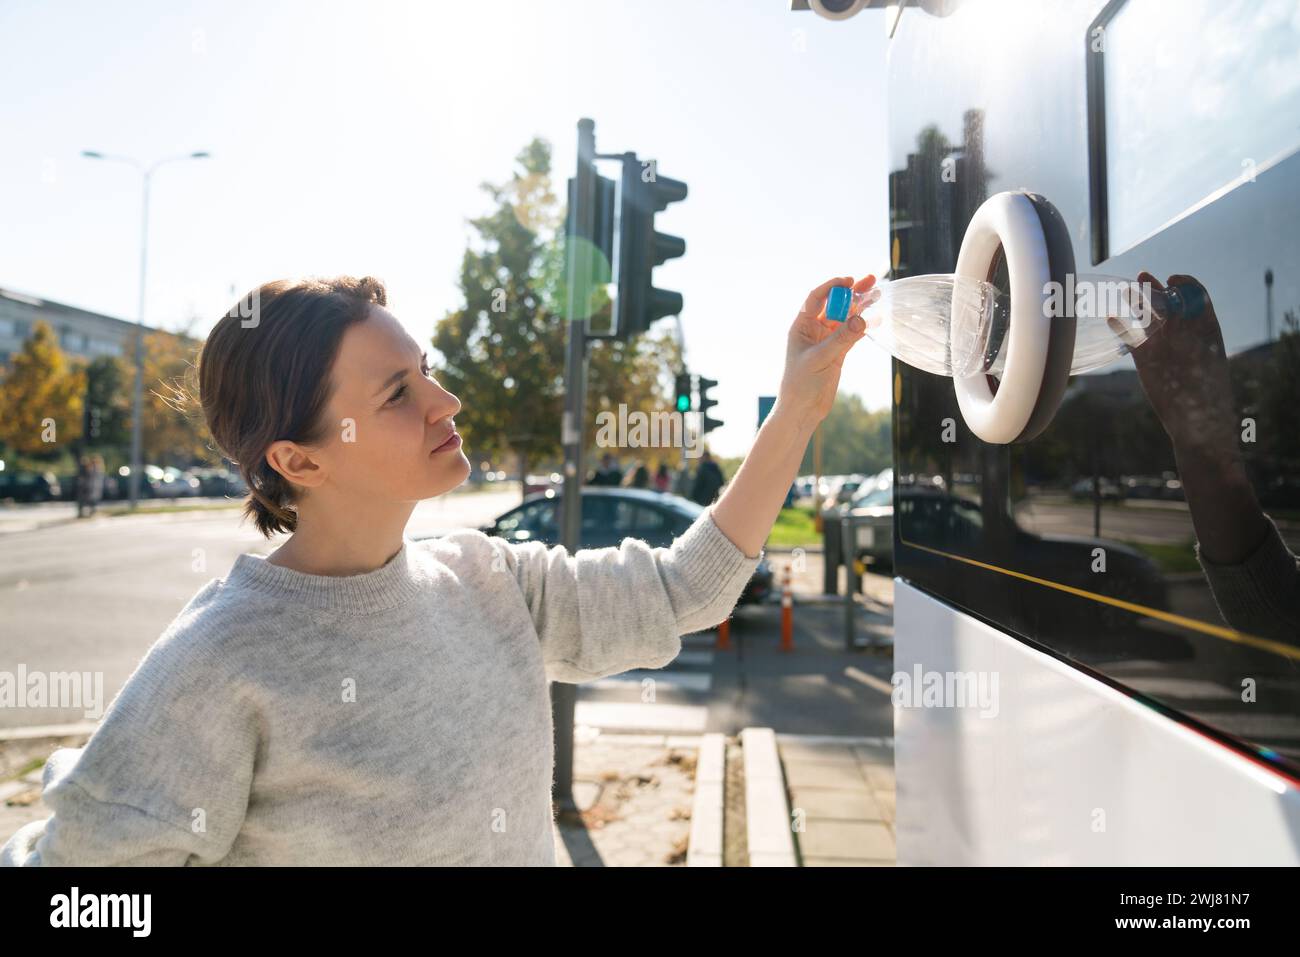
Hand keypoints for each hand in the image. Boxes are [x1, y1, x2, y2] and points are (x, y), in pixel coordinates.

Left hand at [776, 274, 873, 425]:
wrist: (803, 409)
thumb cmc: (800, 383)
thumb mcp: (820, 359)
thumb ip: (840, 339)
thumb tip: (861, 319)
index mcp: (801, 326)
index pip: (816, 298)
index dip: (832, 287)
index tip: (849, 281)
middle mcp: (813, 330)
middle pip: (835, 305)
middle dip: (852, 293)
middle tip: (870, 281)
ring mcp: (827, 340)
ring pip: (846, 318)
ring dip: (861, 308)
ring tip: (877, 294)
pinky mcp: (838, 352)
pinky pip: (852, 334)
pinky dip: (864, 327)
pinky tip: (877, 318)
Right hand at [1126, 271, 1236, 457]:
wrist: (1196, 422)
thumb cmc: (1207, 388)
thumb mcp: (1203, 350)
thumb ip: (1192, 323)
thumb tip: (1183, 298)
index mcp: (1202, 327)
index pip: (1194, 296)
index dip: (1184, 284)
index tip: (1174, 280)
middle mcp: (1182, 332)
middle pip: (1168, 301)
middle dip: (1156, 288)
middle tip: (1143, 276)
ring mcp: (1162, 344)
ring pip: (1148, 316)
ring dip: (1138, 302)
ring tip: (1127, 289)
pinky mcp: (1145, 359)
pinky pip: (1132, 337)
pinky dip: (1122, 327)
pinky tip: (1112, 318)